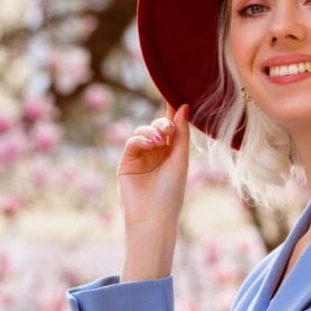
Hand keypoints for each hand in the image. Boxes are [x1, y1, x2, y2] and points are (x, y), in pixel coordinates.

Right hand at [116, 102, 189, 227]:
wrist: (153, 215)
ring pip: (143, 131)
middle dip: (162, 124)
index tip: (175, 96)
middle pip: (157, 126)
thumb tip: (184, 105)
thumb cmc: (172, 191)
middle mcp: (157, 152)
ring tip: (159, 141)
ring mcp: (141, 157)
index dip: (172, 113)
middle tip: (168, 129)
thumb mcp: (180, 159)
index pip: (172, 127)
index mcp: (173, 152)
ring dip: (151, 131)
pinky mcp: (126, 162)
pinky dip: (140, 139)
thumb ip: (182, 133)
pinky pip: (132, 142)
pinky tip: (149, 144)